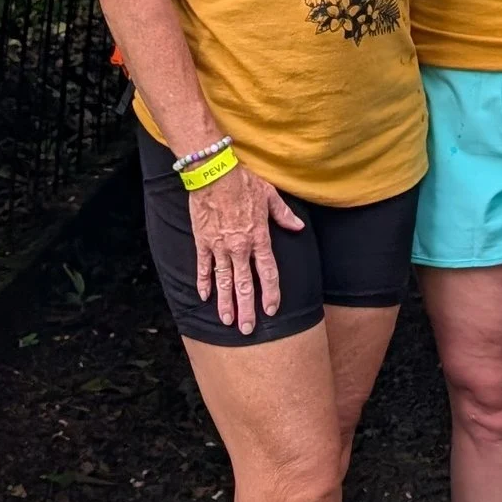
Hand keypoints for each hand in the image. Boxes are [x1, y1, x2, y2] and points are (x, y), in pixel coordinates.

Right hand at [190, 164, 301, 331]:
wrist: (213, 172)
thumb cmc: (243, 182)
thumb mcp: (269, 195)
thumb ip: (284, 215)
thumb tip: (298, 227)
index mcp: (259, 237)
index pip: (268, 272)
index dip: (270, 293)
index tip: (271, 309)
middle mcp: (240, 247)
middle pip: (245, 284)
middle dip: (246, 308)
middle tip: (247, 328)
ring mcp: (219, 246)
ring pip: (224, 281)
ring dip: (225, 302)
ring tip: (227, 320)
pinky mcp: (202, 241)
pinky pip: (203, 267)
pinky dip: (203, 282)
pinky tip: (204, 297)